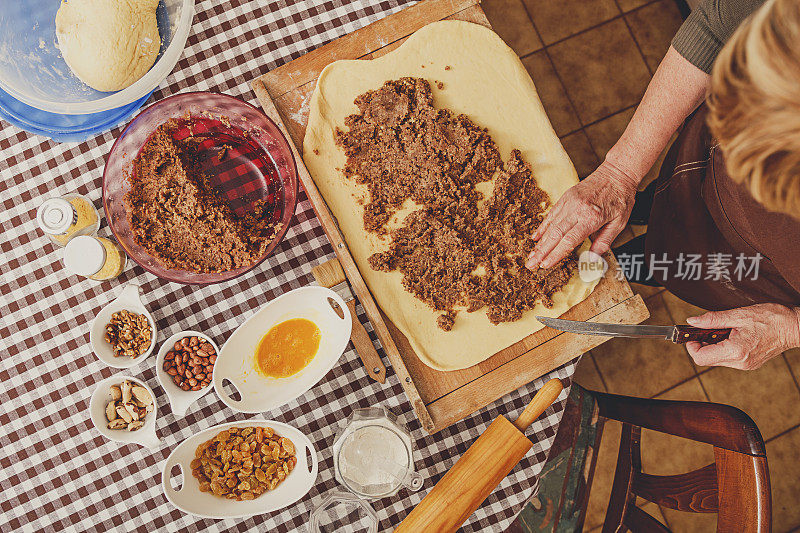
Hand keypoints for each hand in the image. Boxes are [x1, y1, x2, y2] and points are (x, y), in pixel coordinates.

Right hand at [526, 161, 637, 269]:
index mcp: (591, 218)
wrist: (617, 173)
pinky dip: (542, 227)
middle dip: (541, 252)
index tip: (545, 265)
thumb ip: (604, 242)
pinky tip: (536, 238)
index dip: (555, 254)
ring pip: (551, 226)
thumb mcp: (619, 223)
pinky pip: (551, 214)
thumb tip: (592, 260)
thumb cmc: (621, 198)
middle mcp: (577, 210)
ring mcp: (569, 202)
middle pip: (555, 235)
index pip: (569, 240)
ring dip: (540, 243)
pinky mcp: (566, 197)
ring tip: (531, 255)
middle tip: (530, 265)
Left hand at [685, 303, 799, 369]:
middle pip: (707, 359)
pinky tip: (732, 335)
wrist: (795, 327)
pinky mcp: (749, 363)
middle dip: (702, 344)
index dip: (691, 345)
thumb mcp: (739, 314)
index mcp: (735, 351)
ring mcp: (745, 365)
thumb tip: (693, 321)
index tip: (692, 334)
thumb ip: (713, 319)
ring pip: (717, 359)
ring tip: (724, 330)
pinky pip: (728, 358)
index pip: (700, 357)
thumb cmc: (772, 318)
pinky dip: (723, 347)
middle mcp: (739, 362)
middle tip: (707, 329)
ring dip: (713, 345)